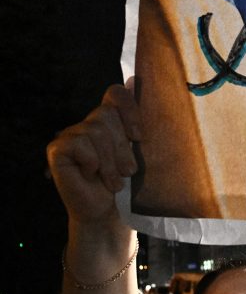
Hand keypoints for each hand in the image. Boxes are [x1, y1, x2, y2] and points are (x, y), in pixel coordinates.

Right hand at [46, 80, 141, 227]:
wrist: (107, 212)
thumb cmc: (126, 184)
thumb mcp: (140, 153)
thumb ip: (138, 123)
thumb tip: (135, 81)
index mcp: (111, 120)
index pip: (116, 93)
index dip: (129, 109)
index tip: (138, 137)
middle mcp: (89, 123)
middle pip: (106, 114)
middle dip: (122, 147)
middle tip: (127, 171)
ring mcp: (71, 135)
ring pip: (96, 131)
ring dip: (110, 162)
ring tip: (114, 181)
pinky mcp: (58, 148)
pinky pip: (80, 144)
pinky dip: (92, 163)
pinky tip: (91, 175)